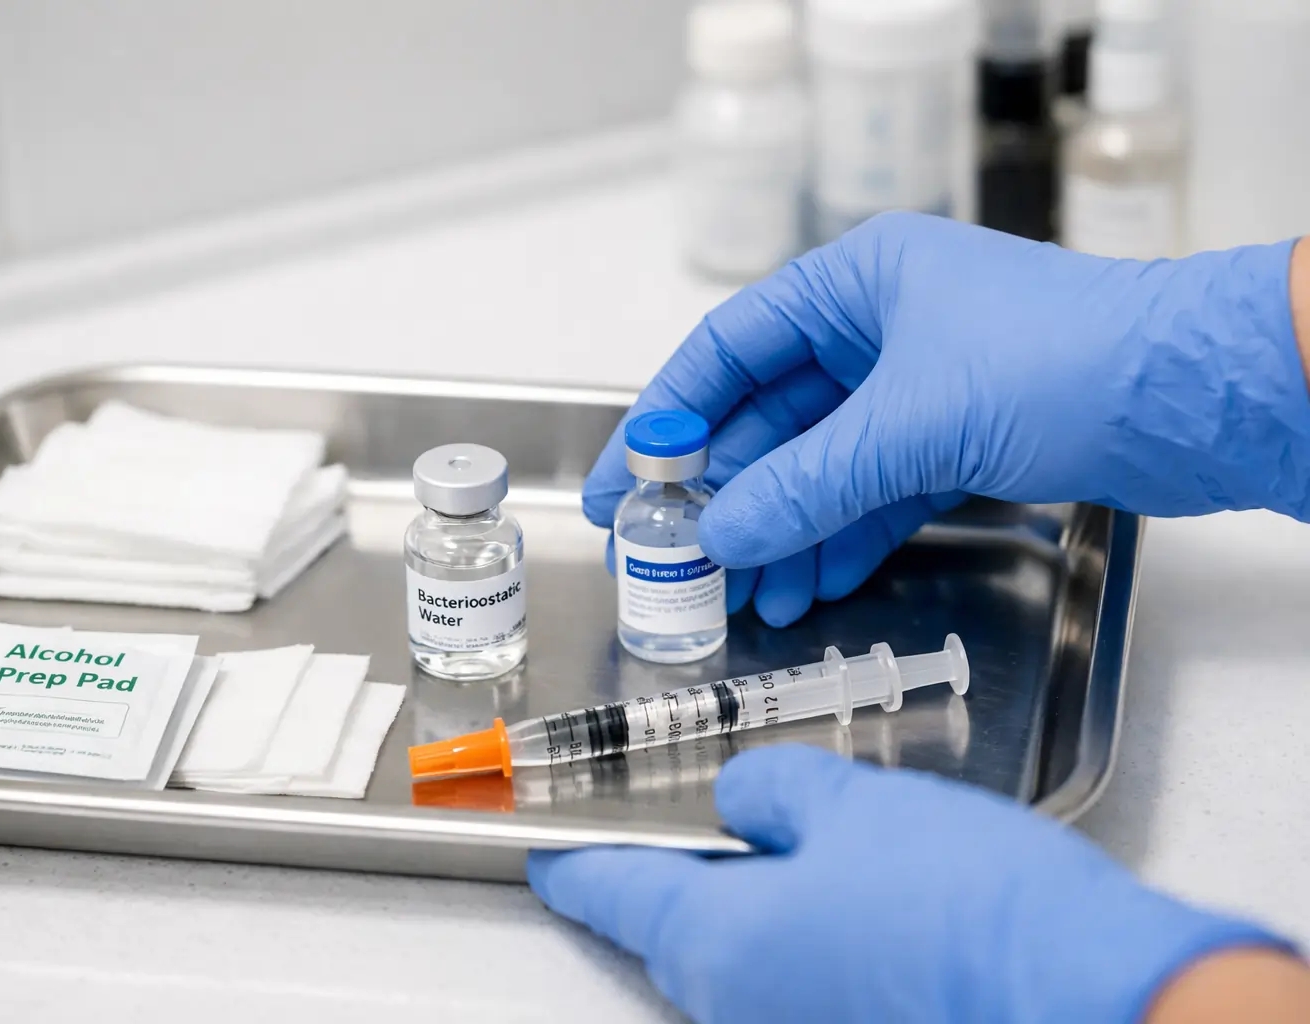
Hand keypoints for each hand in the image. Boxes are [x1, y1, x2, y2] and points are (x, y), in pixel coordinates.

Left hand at [529, 744, 1284, 1023]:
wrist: (1091, 999)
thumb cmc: (961, 900)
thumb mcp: (852, 805)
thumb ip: (776, 791)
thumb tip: (749, 798)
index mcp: (713, 943)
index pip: (612, 894)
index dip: (576, 863)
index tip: (548, 853)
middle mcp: (740, 1009)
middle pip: (676, 934)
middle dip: (682, 879)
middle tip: (702, 826)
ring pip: (745, 961)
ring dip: (755, 906)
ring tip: (800, 848)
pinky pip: (802, 984)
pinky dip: (807, 939)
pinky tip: (859, 904)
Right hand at [585, 214, 1307, 625]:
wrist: (1197, 398)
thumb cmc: (1066, 360)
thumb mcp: (913, 422)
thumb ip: (805, 482)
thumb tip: (719, 533)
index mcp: (856, 284)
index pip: (729, 351)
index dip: (666, 418)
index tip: (622, 482)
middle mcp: (879, 330)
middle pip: (768, 417)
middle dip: (722, 492)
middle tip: (671, 556)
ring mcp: (918, 389)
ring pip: (818, 464)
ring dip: (777, 528)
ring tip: (739, 596)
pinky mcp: (957, 442)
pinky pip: (869, 493)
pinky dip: (835, 537)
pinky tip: (804, 586)